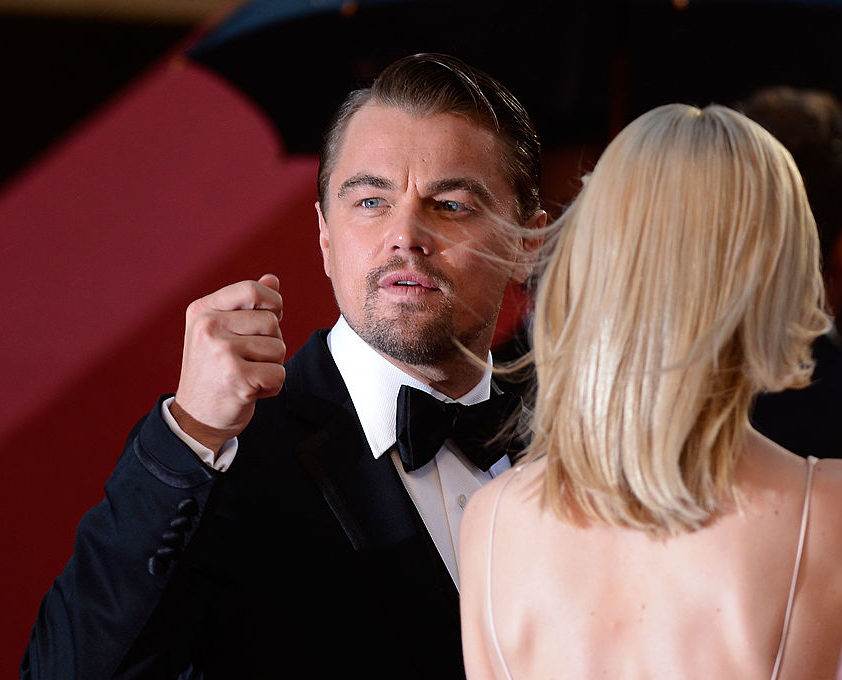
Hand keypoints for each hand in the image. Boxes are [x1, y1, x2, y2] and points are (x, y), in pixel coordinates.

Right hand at [172, 274, 285, 453]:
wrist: (195, 419)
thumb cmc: (213, 373)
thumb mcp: (221, 333)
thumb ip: (247, 306)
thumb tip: (273, 279)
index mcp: (203, 310)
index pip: (252, 289)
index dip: (272, 304)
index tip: (267, 321)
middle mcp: (209, 327)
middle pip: (271, 322)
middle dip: (271, 343)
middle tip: (248, 360)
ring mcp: (221, 352)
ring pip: (279, 348)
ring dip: (271, 366)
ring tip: (247, 375)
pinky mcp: (237, 377)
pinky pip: (279, 374)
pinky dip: (272, 387)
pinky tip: (250, 391)